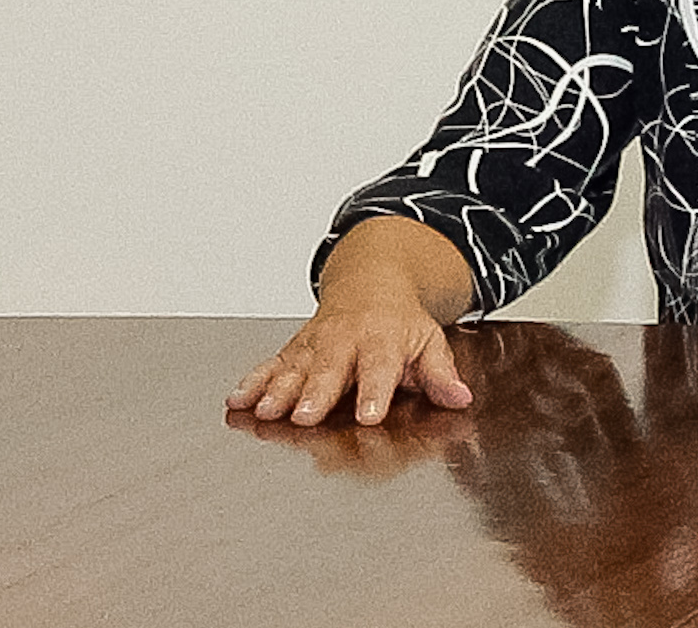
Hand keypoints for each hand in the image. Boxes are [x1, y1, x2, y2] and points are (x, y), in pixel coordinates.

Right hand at [227, 216, 476, 426]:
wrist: (369, 281)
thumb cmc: (399, 321)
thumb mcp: (430, 340)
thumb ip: (441, 373)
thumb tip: (459, 397)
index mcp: (381, 338)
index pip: (379, 366)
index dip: (374, 392)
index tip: (369, 416)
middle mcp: (343, 339)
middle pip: (328, 368)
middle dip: (315, 393)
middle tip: (304, 417)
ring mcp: (314, 343)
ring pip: (294, 367)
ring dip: (276, 389)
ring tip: (264, 411)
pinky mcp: (294, 349)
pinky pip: (271, 364)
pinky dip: (252, 381)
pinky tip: (238, 399)